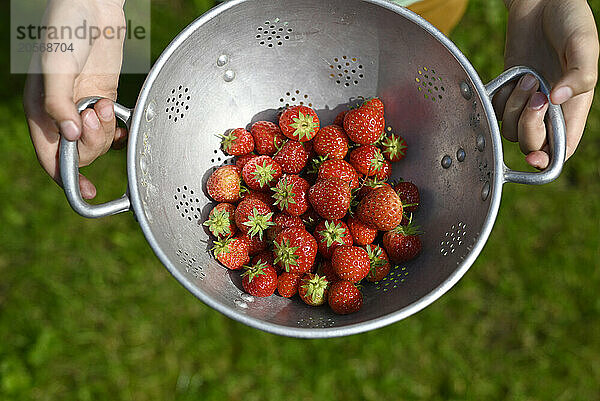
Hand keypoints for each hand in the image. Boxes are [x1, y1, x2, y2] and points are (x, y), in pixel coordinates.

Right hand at [23, 0, 127, 198]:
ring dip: (104, 131)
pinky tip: (116, 120)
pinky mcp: (102, 97)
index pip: (51, 155)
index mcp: (41, 110)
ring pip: (95, 142)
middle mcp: (61, 113)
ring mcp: (83, 106)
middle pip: (78, 152)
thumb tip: (70, 137)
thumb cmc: (67, 29)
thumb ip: (60, 103)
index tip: (86, 192)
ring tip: (104, 106)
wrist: (93, 6)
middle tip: (95, 116)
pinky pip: (108, 127)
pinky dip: (114, 129)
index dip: (66, 177)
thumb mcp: (57, 67)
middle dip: (91, 142)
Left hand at [493, 0, 597, 168]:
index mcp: (575, 106)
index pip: (561, 149)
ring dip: (514, 107)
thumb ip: (580, 73)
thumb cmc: (569, 19)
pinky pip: (496, 109)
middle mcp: (550, 109)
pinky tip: (514, 75)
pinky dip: (500, 97)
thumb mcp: (583, 43)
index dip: (547, 160)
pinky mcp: (508, 90)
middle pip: (531, 143)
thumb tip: (557, 99)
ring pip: (510, 129)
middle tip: (536, 93)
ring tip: (527, 76)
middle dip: (529, 125)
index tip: (535, 156)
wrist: (542, 1)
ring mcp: (527, 101)